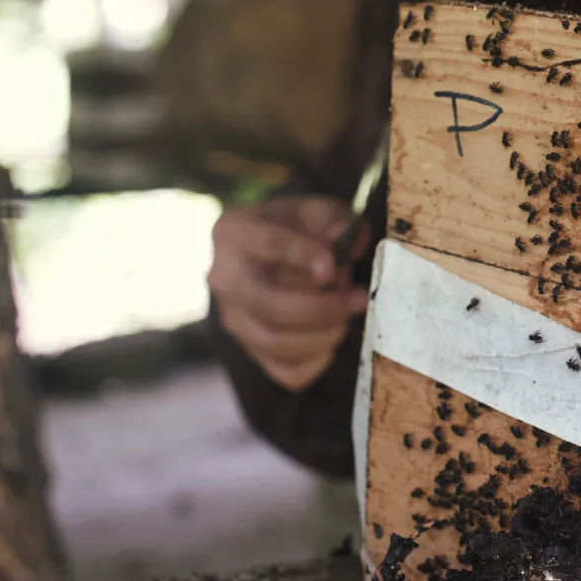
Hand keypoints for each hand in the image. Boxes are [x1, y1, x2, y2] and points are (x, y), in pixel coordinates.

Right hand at [208, 195, 368, 391]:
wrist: (276, 248)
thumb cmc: (298, 226)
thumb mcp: (316, 209)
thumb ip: (334, 219)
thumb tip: (346, 239)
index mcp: (232, 232)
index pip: (268, 245)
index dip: (303, 256)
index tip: (333, 267)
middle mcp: (223, 278)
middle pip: (266, 304)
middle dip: (319, 307)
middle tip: (358, 299)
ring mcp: (233, 318)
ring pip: (273, 342)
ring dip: (322, 333)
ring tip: (348, 314)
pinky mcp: (251, 350)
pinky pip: (286, 371)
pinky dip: (318, 360)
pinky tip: (332, 334)